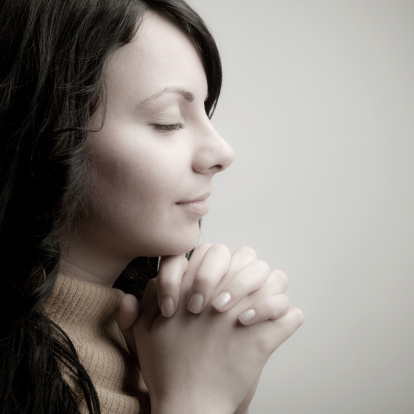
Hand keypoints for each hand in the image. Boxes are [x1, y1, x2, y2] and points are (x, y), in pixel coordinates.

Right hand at [133, 254, 302, 413]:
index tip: (219, 278)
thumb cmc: (166, 371)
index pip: (214, 251)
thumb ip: (139, 308)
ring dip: (275, 289)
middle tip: (247, 286)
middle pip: (249, 259)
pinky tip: (285, 321)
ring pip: (275, 282)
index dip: (219, 260)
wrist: (188, 407)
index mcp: (193, 290)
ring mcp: (242, 317)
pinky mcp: (260, 342)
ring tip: (270, 300)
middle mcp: (219, 297)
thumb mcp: (143, 336)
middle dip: (250, 268)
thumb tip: (143, 286)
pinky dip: (290, 318)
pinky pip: (289, 318)